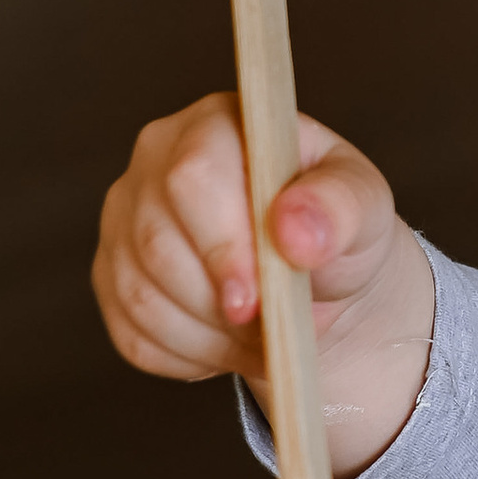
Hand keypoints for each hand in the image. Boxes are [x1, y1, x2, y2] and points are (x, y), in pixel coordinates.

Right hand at [91, 93, 435, 478]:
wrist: (319, 280)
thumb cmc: (339, 229)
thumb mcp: (364, 208)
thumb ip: (341, 208)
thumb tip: (293, 230)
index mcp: (217, 123)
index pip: (194, 173)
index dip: (222, 244)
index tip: (258, 298)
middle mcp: (156, 159)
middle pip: (158, 241)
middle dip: (220, 302)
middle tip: (272, 327)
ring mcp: (124, 217)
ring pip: (142, 295)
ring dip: (210, 336)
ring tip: (265, 337)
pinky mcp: (112, 275)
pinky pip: (135, 335)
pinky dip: (191, 356)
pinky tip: (231, 344)